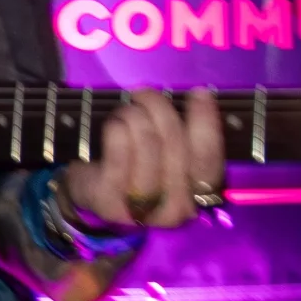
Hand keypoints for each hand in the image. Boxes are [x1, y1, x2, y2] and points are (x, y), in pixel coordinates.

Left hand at [62, 88, 224, 230]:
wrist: (91, 194)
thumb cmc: (134, 167)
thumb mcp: (165, 156)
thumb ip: (182, 135)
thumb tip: (196, 97)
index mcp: (196, 196)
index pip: (208, 158)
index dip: (206, 123)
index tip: (200, 93)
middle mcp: (175, 208)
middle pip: (175, 145)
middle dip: (160, 108)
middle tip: (145, 92)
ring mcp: (143, 208)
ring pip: (147, 146)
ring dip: (134, 117)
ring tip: (124, 111)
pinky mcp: (110, 202)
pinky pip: (119, 158)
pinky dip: (117, 132)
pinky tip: (114, 123)